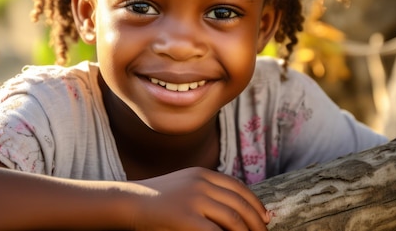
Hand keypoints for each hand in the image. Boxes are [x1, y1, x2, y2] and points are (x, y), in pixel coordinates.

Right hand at [129, 167, 270, 230]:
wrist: (130, 201)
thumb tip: (234, 208)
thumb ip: (206, 190)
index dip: (256, 203)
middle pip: (240, 204)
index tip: (266, 217)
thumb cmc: (157, 198)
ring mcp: (194, 200)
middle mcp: (202, 184)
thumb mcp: (184, 184)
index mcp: (203, 174)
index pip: (238, 187)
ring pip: (234, 219)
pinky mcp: (186, 218)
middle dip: (257, 221)